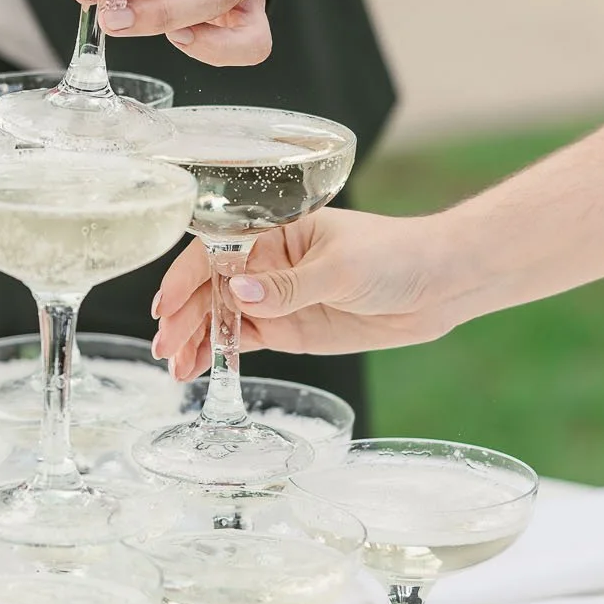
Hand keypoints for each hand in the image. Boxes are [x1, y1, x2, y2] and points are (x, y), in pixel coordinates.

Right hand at [151, 208, 463, 373]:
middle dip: (184, 318)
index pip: (215, 253)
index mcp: (272, 233)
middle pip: (210, 290)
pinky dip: (220, 355)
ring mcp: (275, 298)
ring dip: (196, 342)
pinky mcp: (289, 329)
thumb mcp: (339, 268)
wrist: (438, 284)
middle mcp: (265, 264)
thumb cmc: (393, 254)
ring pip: (222, 319)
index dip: (186, 279)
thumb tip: (238, 293)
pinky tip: (199, 370)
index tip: (166, 307)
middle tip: (165, 349)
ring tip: (175, 370)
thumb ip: (288, 286)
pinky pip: (245, 342)